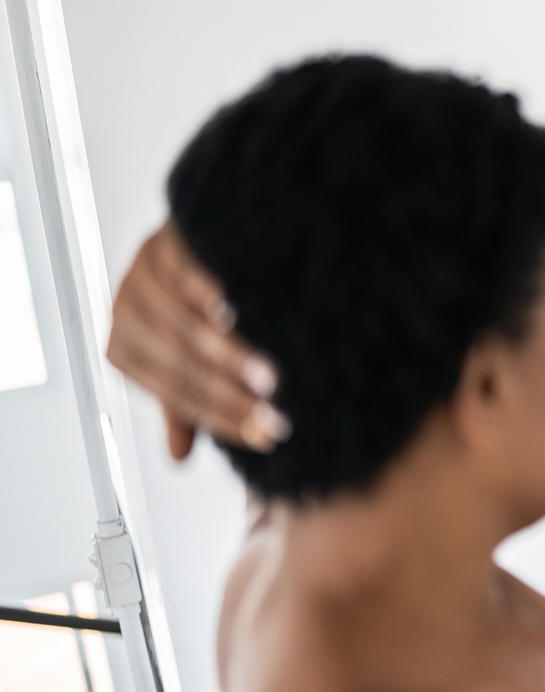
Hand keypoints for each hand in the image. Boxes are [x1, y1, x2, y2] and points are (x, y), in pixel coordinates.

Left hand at [106, 223, 288, 457]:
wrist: (201, 233)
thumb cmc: (193, 303)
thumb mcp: (185, 357)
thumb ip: (185, 402)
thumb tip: (178, 458)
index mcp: (125, 351)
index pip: (178, 393)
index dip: (223, 418)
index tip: (267, 436)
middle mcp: (124, 313)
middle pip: (180, 364)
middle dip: (230, 394)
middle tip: (274, 413)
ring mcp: (141, 275)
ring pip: (183, 326)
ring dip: (229, 355)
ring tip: (268, 376)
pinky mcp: (164, 242)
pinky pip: (188, 274)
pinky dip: (212, 294)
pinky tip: (239, 310)